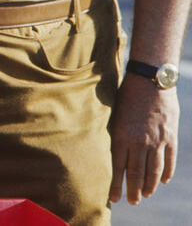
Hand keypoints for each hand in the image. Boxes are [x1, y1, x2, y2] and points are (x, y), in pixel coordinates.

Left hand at [110, 74, 178, 204]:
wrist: (150, 80)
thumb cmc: (126, 94)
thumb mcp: (114, 114)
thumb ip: (116, 134)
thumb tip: (112, 151)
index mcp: (121, 136)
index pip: (118, 167)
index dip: (116, 185)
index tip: (114, 198)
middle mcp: (139, 141)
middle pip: (136, 173)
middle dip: (133, 190)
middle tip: (132, 202)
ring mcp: (157, 140)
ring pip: (154, 170)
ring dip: (149, 185)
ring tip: (145, 195)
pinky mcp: (170, 137)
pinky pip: (169, 160)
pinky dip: (166, 172)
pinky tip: (162, 180)